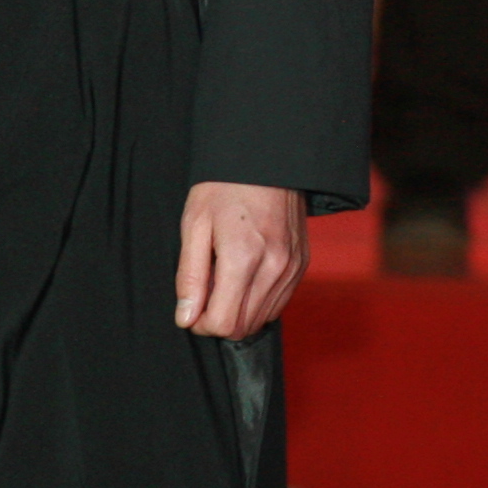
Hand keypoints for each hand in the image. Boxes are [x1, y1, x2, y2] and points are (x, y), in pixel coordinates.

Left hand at [176, 181, 308, 336]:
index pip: (223, 324)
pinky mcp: (301, 264)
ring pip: (262, 319)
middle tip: (206, 292)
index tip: (192, 305)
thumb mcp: (194, 225)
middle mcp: (273, 268)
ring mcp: (292, 268)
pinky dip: (258, 301)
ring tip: (225, 280)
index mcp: (243, 259)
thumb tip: (186, 318)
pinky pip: (279, 303)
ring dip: (239, 312)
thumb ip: (190, 277)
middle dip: (218, 320)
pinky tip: (246, 277)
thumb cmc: (224, 188)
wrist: (267, 160)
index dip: (200, 322)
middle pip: (243, 327)